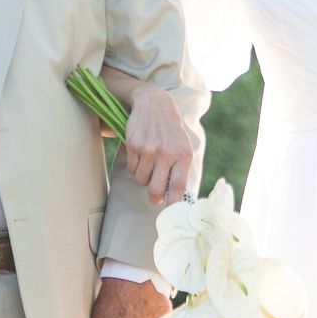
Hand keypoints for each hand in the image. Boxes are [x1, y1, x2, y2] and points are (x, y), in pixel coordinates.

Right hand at [118, 86, 195, 207]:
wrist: (154, 104)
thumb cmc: (171, 130)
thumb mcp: (183, 146)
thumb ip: (181, 169)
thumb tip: (176, 197)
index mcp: (184, 155)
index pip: (178, 187)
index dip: (173, 204)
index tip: (171, 214)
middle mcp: (168, 153)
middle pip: (155, 189)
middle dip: (153, 196)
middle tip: (154, 196)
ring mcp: (150, 149)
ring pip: (141, 180)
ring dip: (143, 178)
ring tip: (149, 164)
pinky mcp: (134, 145)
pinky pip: (132, 169)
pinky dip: (135, 166)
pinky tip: (141, 154)